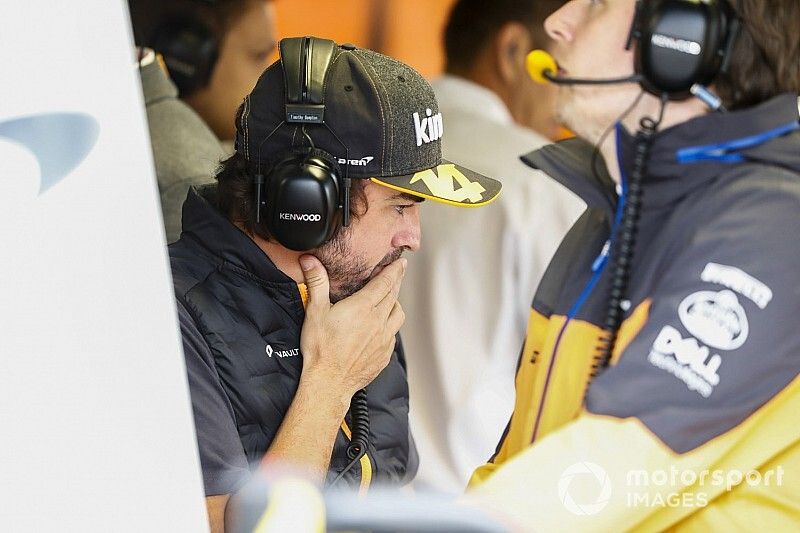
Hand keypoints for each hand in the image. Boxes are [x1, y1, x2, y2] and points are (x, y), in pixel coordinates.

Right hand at [298, 254, 406, 406]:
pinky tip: (382, 326)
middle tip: (398, 273)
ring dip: (395, 303)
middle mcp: (378, 321)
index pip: (385, 282)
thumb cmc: (320, 350)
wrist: (328, 383)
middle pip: (394, 295)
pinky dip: (391, 325)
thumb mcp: (315, 311)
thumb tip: (310, 260)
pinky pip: (394, 334)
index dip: (394, 270)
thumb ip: (316, 282)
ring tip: (389, 299)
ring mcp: (384, 339)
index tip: (400, 262)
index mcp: (363, 308)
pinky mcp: (385, 354)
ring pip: (398, 314)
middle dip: (396, 281)